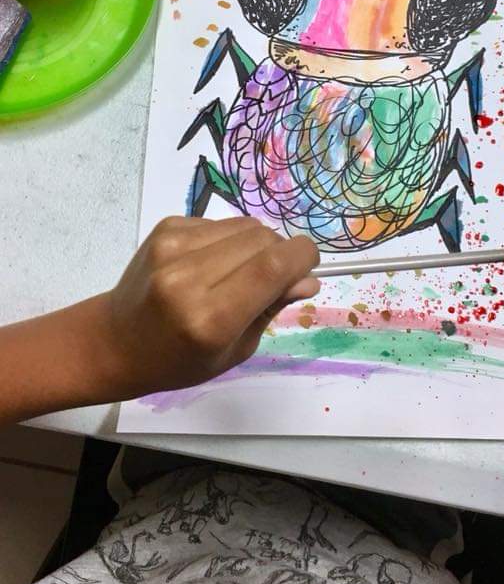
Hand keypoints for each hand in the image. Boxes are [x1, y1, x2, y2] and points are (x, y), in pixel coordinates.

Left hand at [0, 215, 318, 425]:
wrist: (114, 341)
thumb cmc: (178, 360)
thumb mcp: (234, 350)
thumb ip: (271, 308)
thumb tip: (308, 277)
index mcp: (209, 319)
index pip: (272, 267)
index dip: (302, 257)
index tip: (310, 265)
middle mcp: (188, 277)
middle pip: (263, 239)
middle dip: (282, 252)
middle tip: (276, 277)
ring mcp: (172, 247)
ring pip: (245, 225)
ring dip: (257, 244)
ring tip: (240, 272)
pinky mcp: (165, 228)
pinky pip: (220, 223)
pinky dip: (230, 240)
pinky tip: (213, 263)